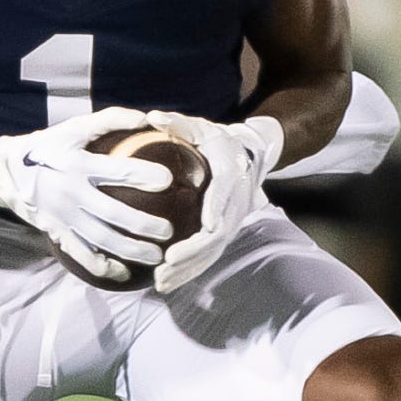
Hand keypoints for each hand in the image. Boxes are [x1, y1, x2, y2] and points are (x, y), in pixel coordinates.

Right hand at [0, 107, 173, 283]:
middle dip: (145, 226)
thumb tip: (146, 118)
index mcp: (78, 164)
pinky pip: (83, 255)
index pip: (118, 171)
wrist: (7, 173)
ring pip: (102, 240)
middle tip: (169, 232)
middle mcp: (71, 193)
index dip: (145, 175)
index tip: (169, 181)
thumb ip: (110, 120)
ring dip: (132, 251)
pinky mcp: (58, 233)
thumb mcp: (74, 128)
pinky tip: (125, 273)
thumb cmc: (49, 147)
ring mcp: (64, 217)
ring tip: (157, 256)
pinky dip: (104, 267)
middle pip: (115, 214)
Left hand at [143, 111, 280, 292]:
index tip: (203, 225)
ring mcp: (231, 222)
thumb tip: (153, 117)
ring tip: (161, 281)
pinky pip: (207, 256)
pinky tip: (164, 283)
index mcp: (230, 173)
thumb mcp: (201, 127)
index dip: (216, 209)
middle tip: (167, 262)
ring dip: (188, 269)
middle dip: (194, 251)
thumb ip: (178, 124)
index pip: (225, 193)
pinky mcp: (223, 234)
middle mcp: (236, 202)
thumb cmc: (216, 140)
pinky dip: (188, 271)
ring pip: (213, 251)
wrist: (248, 156)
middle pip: (219, 233)